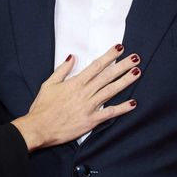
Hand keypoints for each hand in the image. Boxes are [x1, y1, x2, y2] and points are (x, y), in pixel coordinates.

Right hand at [12, 45, 139, 150]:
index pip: (96, 66)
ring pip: (111, 91)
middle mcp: (85, 92)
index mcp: (75, 82)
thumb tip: (71, 57)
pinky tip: (132, 103)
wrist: (39, 128)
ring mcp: (89, 106)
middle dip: (123, 65)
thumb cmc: (42, 107)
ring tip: (137, 73)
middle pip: (107, 76)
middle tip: (136, 58)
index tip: (119, 48)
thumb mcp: (49, 84)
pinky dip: (122, 108)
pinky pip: (109, 113)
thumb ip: (62, 70)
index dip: (109, 56)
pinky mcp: (91, 120)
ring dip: (125, 81)